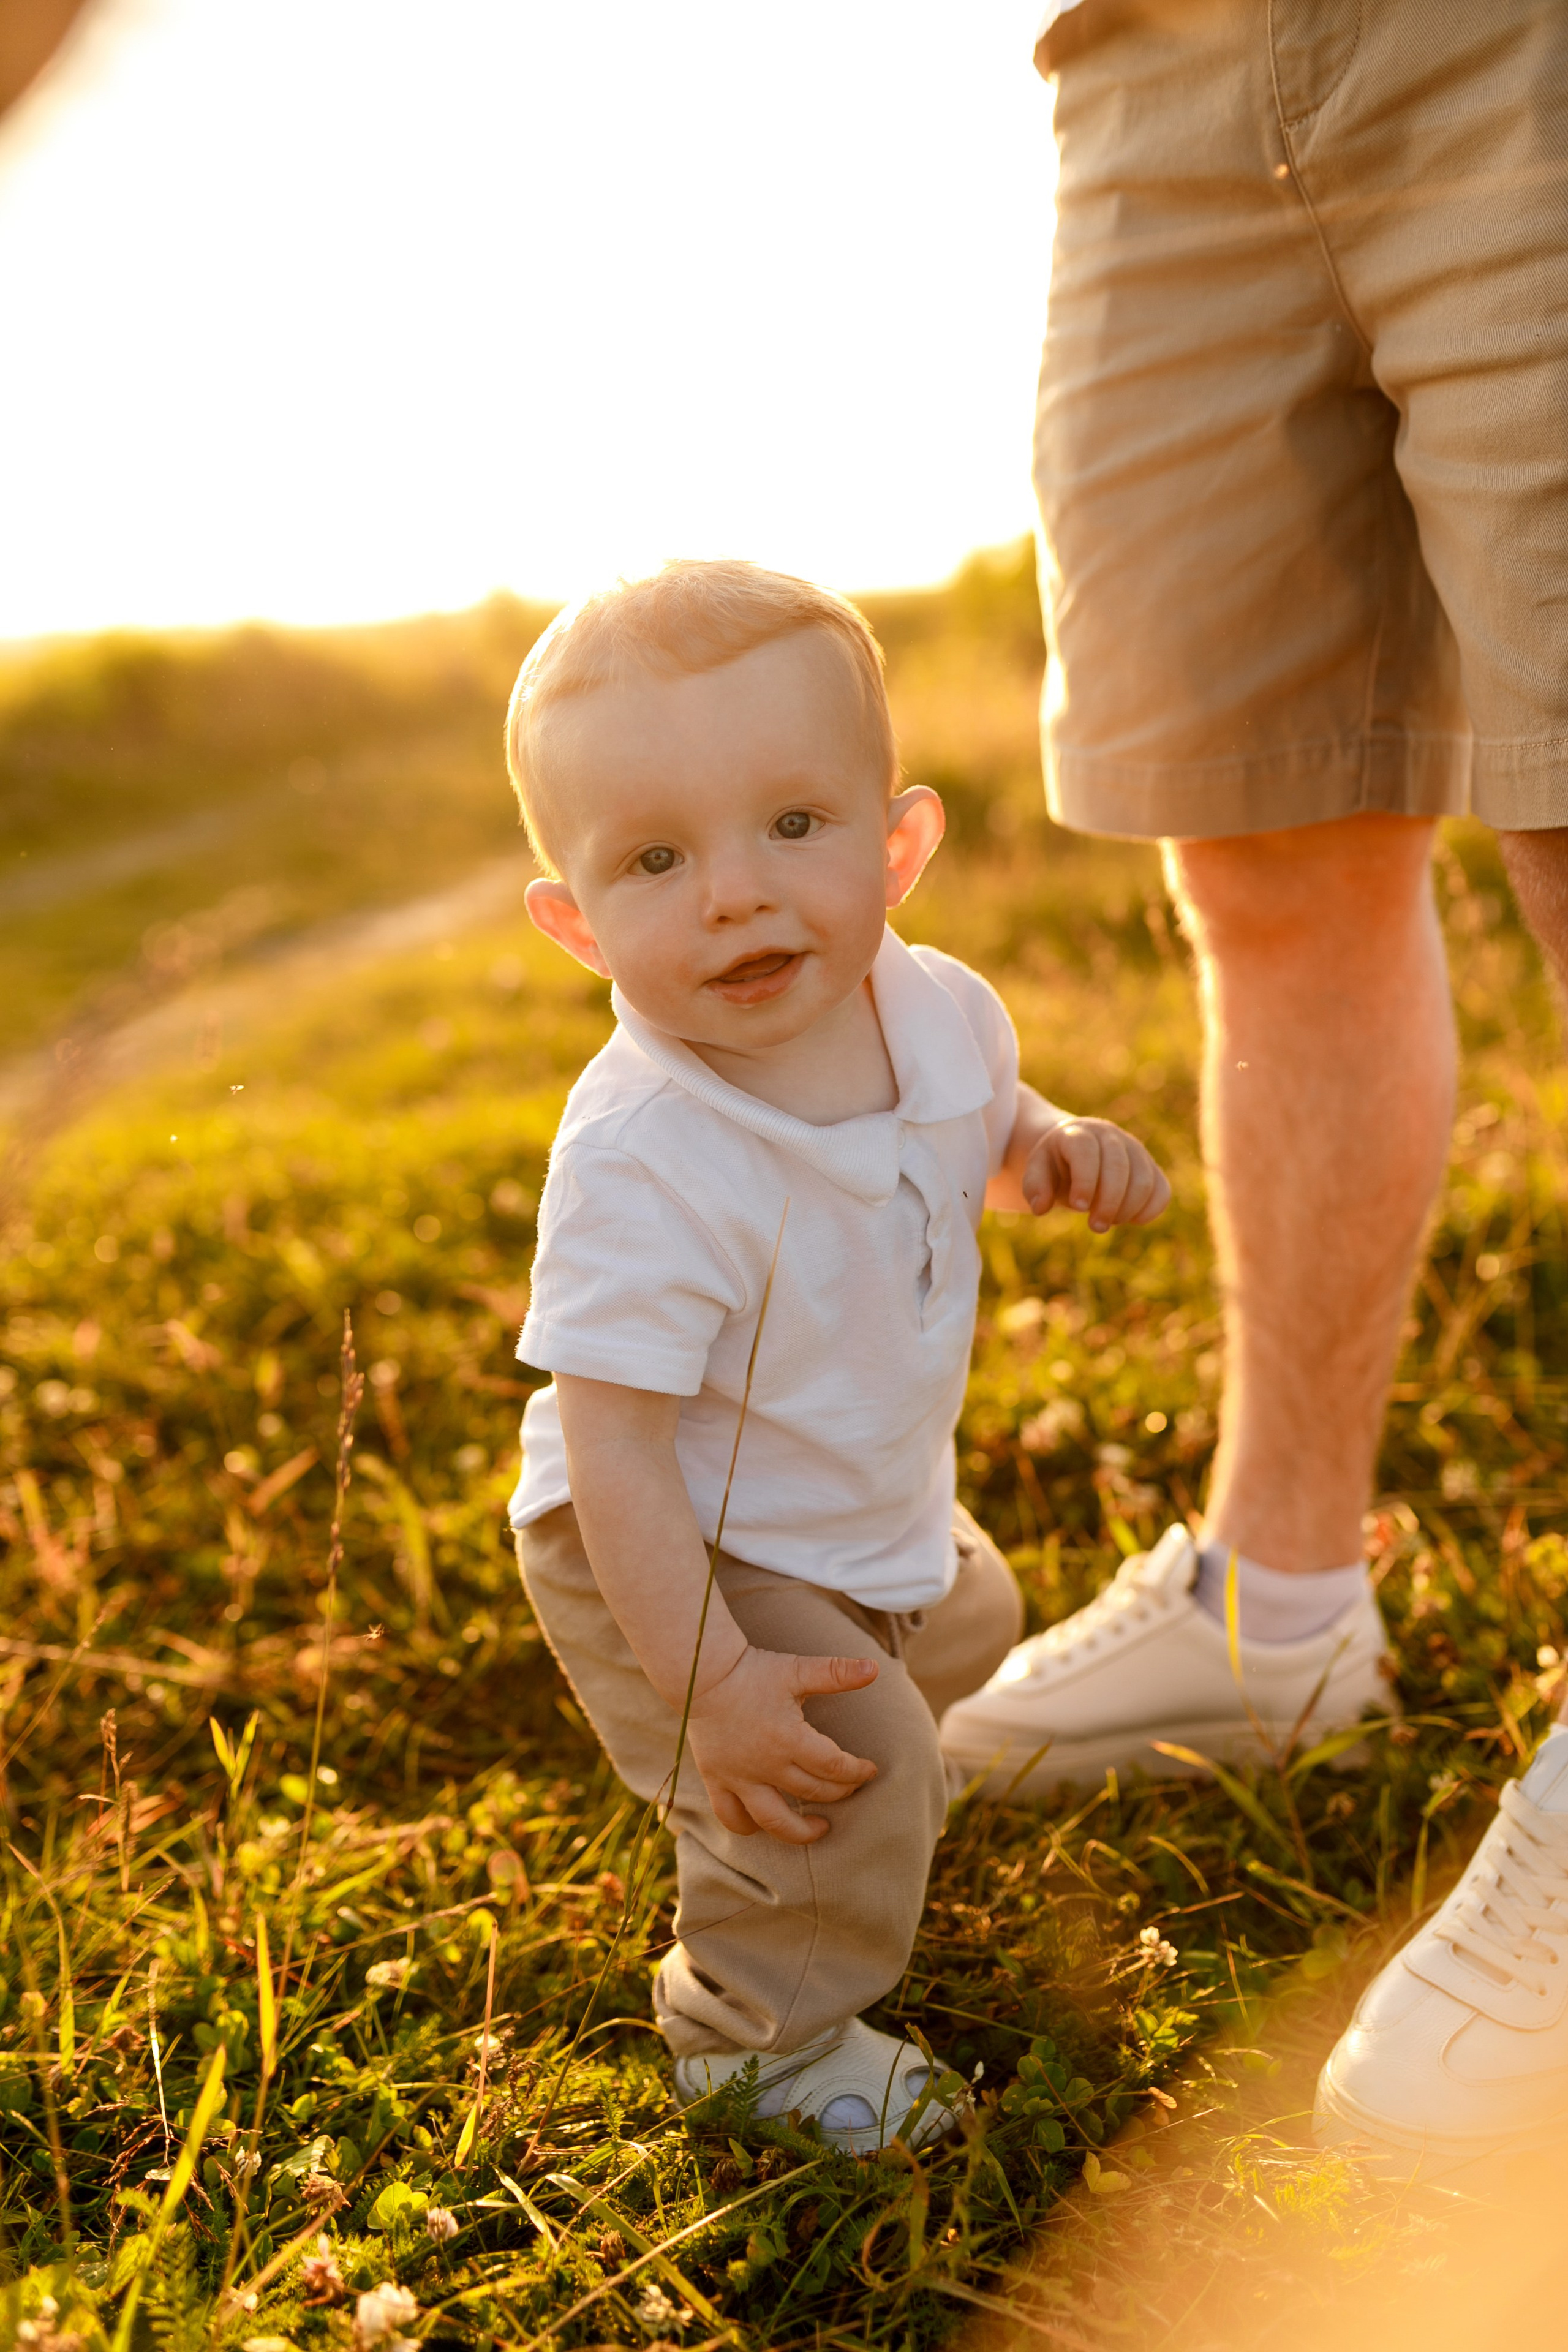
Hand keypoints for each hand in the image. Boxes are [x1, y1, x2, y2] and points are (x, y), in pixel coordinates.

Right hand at [683, 1644, 879, 1843]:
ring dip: (801, 1832)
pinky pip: (733, 1818)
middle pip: (813, 1792)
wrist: (701, 1674)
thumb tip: (874, 1669)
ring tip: (820, 1828)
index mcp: (789, 1738)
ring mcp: (739, 1778)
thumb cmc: (753, 1671)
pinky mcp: (717, 1781)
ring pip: (774, 1821)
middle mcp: (765, 1765)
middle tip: (851, 1786)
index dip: (857, 1772)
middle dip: (840, 1792)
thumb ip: (836, 1673)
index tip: (870, 1770)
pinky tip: (767, 1825)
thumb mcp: (796, 1670)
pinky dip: (750, 1827)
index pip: (834, 1767)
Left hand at [1021, 1117, 1170, 1231]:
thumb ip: (1034, 1186)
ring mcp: (1134, 1149)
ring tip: (1107, 1222)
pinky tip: (1131, 1220)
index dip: (1086, 1180)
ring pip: (1144, 1179)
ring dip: (1128, 1208)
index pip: (1086, 1151)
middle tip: (1096, 1226)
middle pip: (1119, 1165)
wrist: (1077, 1153)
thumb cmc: (1056, 1166)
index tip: (1079, 1208)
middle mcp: (1110, 1136)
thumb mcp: (1037, 1172)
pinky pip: (1162, 1189)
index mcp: (1078, 1133)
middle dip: (1109, 1201)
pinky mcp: (1150, 1167)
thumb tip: (1040, 1207)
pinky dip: (1150, 1209)